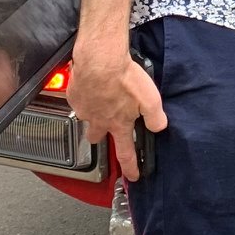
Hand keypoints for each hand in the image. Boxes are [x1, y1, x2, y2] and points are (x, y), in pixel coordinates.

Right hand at [66, 43, 166, 181]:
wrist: (100, 59)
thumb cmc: (124, 77)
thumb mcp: (151, 99)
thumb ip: (156, 118)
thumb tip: (160, 127)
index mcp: (118, 124)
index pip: (125, 154)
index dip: (130, 168)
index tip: (132, 176)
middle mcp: (98, 120)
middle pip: (96, 138)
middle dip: (101, 137)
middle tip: (106, 128)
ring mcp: (84, 108)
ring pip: (86, 118)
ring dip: (92, 113)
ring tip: (100, 100)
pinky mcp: (74, 95)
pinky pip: (78, 99)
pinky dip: (84, 95)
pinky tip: (92, 84)